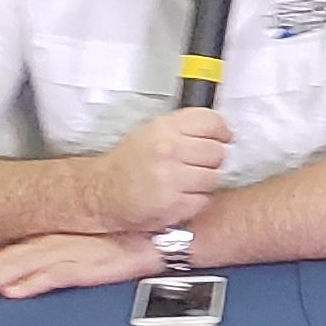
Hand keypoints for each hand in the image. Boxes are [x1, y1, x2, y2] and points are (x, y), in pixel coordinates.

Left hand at [0, 231, 160, 299]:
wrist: (165, 235)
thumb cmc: (129, 241)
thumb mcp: (87, 249)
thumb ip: (57, 261)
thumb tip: (19, 281)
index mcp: (55, 237)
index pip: (9, 248)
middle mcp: (60, 241)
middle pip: (10, 255)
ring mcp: (76, 251)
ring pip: (26, 263)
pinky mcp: (95, 263)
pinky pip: (59, 273)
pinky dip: (35, 282)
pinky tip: (15, 291)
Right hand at [97, 108, 232, 233]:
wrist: (102, 192)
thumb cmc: (127, 165)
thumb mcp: (150, 133)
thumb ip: (183, 129)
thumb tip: (218, 130)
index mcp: (163, 128)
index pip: (211, 121)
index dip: (222, 131)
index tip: (224, 138)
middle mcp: (167, 149)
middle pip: (217, 151)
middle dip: (211, 160)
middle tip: (196, 165)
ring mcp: (170, 177)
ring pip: (213, 178)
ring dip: (204, 183)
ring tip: (185, 183)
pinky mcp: (172, 204)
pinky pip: (203, 201)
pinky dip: (195, 202)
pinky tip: (179, 197)